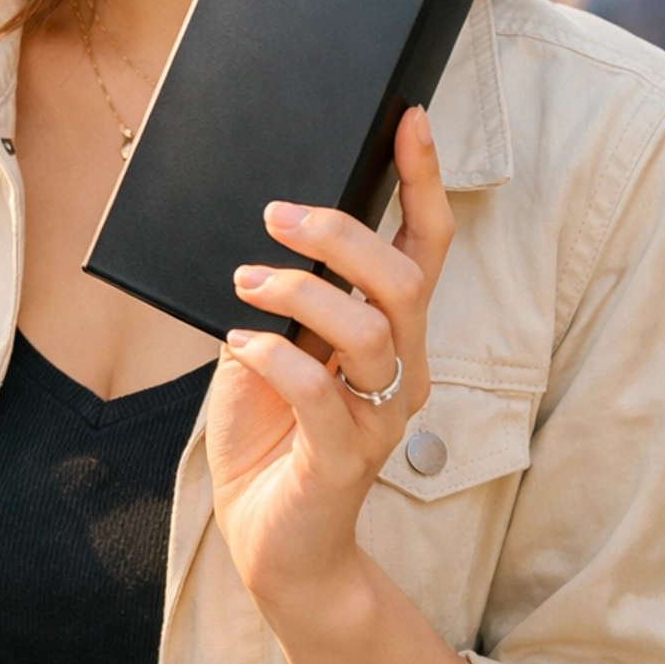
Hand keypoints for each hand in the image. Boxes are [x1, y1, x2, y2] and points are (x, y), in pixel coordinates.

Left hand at [205, 106, 451, 617]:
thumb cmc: (273, 436)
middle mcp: (403, 369)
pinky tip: (238, 344)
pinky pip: (319, 393)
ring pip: (368, 330)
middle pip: (401, 278)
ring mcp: (379, 417)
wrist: (276, 546)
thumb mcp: (275, 345)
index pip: (426, 245)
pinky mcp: (344, 460)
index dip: (424, 179)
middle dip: (341, 234)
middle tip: (275, 216)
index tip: (411, 117)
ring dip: (299, 292)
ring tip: (244, 282)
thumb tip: (267, 224)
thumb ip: (286, 296)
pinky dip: (273, 356)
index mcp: (393, 333)